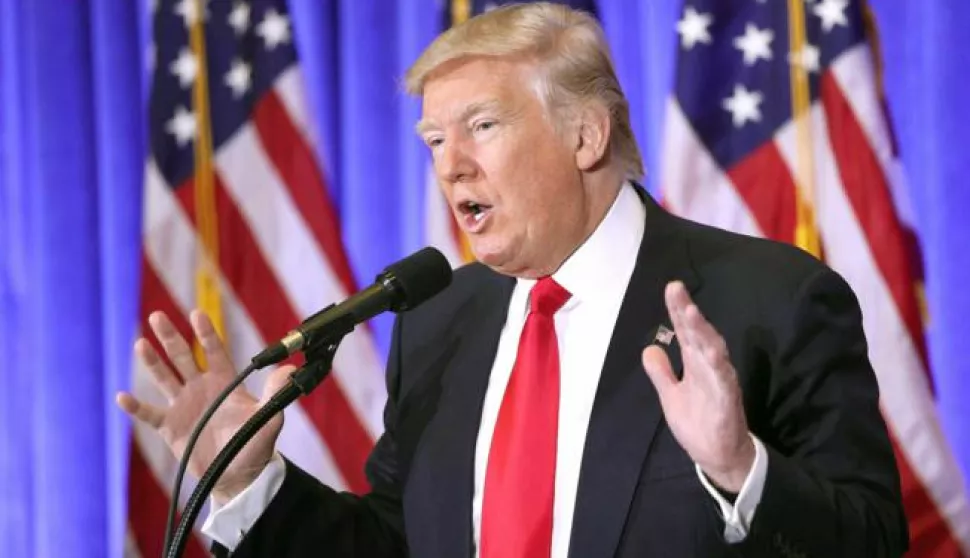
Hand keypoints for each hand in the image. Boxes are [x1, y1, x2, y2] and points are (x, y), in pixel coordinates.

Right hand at [116, 310, 292, 502]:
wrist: (239, 475)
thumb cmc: (256, 443)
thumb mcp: (268, 417)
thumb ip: (275, 393)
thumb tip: (290, 369)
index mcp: (224, 382)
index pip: (214, 352)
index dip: (206, 333)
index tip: (197, 314)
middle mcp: (201, 388)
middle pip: (183, 357)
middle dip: (171, 337)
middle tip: (158, 316)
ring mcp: (183, 406)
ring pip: (164, 378)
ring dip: (152, 362)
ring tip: (141, 343)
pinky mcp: (171, 427)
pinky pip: (150, 414)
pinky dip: (136, 407)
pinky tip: (122, 396)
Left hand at [641, 281, 754, 492]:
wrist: (719, 456)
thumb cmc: (698, 423)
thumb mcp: (670, 396)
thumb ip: (661, 373)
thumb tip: (649, 348)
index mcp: (695, 364)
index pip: (685, 332)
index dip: (678, 310)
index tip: (672, 288)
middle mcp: (709, 367)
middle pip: (699, 334)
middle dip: (688, 311)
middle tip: (676, 288)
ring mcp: (720, 382)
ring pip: (713, 351)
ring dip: (703, 332)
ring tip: (691, 312)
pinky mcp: (728, 401)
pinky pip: (725, 381)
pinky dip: (719, 366)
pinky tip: (712, 352)